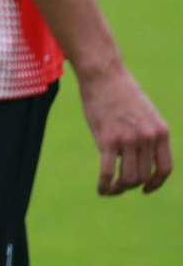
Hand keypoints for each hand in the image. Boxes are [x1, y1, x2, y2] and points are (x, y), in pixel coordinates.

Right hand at [77, 64, 171, 194]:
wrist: (103, 75)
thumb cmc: (121, 92)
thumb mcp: (145, 113)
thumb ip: (148, 134)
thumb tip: (139, 158)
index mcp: (161, 132)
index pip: (164, 168)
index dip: (156, 183)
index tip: (146, 189)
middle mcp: (148, 138)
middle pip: (142, 175)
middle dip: (131, 185)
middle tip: (119, 186)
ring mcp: (128, 139)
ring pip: (128, 178)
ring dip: (119, 189)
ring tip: (110, 190)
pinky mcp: (107, 139)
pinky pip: (108, 172)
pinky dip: (105, 186)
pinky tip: (100, 190)